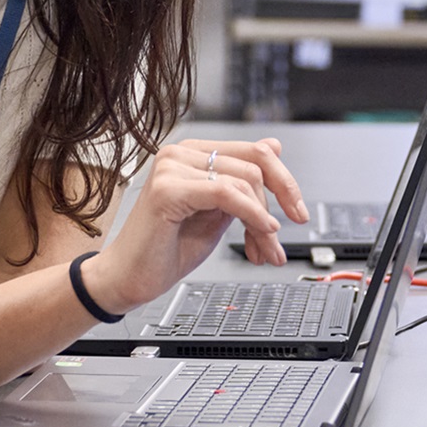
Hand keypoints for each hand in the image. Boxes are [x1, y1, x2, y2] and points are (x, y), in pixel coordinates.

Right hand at [88, 138, 303, 312]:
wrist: (129, 278)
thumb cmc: (166, 249)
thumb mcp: (219, 215)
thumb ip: (243, 186)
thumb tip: (275, 148)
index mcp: (193, 155)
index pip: (254, 151)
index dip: (284, 181)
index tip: (298, 211)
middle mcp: (181, 153)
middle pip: (254, 163)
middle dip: (277, 205)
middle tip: (279, 239)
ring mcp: (171, 167)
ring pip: (244, 181)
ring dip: (262, 222)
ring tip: (261, 251)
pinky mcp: (166, 188)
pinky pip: (225, 193)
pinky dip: (250, 214)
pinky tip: (260, 232)